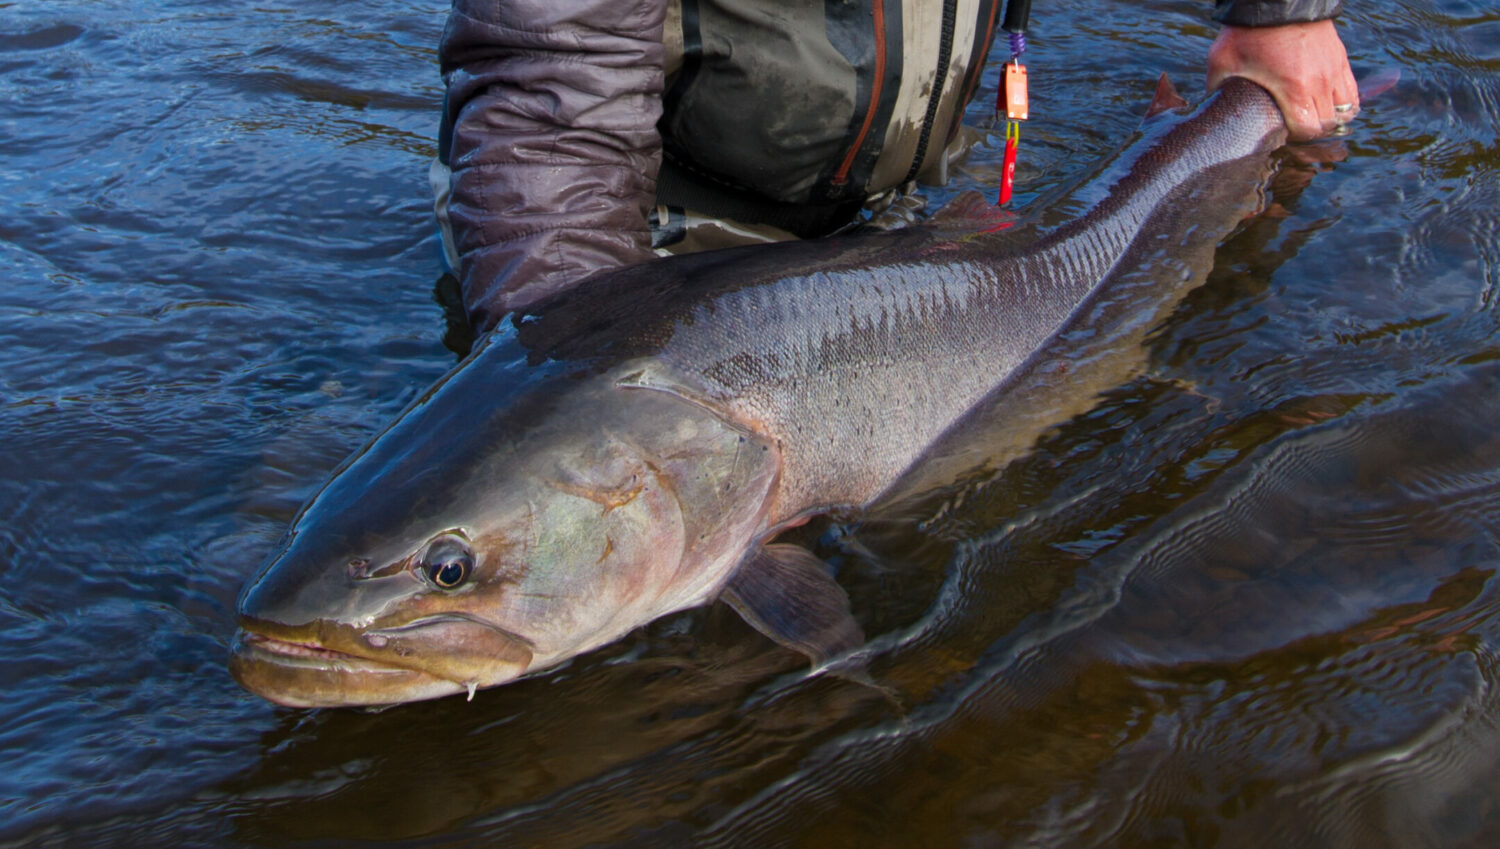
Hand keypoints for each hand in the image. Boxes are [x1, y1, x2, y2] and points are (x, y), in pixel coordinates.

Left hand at [1206, 20, 1357, 141]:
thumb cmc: (1249, 31)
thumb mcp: (1223, 62)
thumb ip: (1217, 88)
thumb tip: (1209, 108)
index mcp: (1294, 88)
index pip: (1308, 130)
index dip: (1294, 137)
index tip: (1281, 132)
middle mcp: (1320, 81)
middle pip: (1327, 124)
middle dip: (1310, 131)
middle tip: (1293, 127)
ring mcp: (1334, 69)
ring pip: (1346, 110)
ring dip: (1329, 118)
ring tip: (1311, 118)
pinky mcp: (1340, 59)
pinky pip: (1351, 92)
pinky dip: (1342, 103)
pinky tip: (1326, 104)